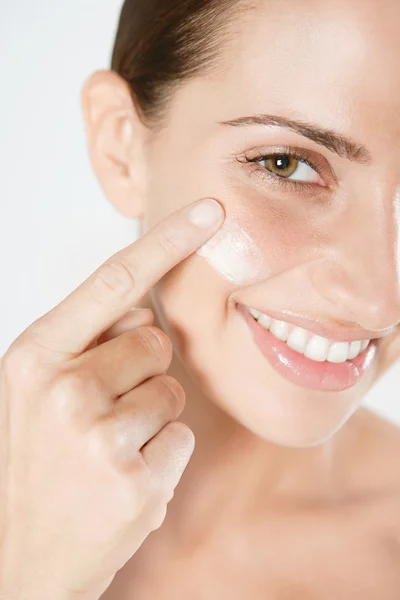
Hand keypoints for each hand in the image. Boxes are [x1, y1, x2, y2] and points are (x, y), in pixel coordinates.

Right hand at [0, 198, 223, 599]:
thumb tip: (145, 308)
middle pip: (156, 341)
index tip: (208, 211)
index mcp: (36, 355)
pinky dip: (162, 456)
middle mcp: (64, 389)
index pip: (113, 282)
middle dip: (142, 370)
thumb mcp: (37, 388)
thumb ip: (88, 339)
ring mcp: (99, 437)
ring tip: (108, 450)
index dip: (165, 241)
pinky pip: (181, 437)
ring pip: (173, 390)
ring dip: (151, 418)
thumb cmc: (35, 461)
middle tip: (102, 414)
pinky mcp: (134, 481)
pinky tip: (123, 479)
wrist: (17, 556)